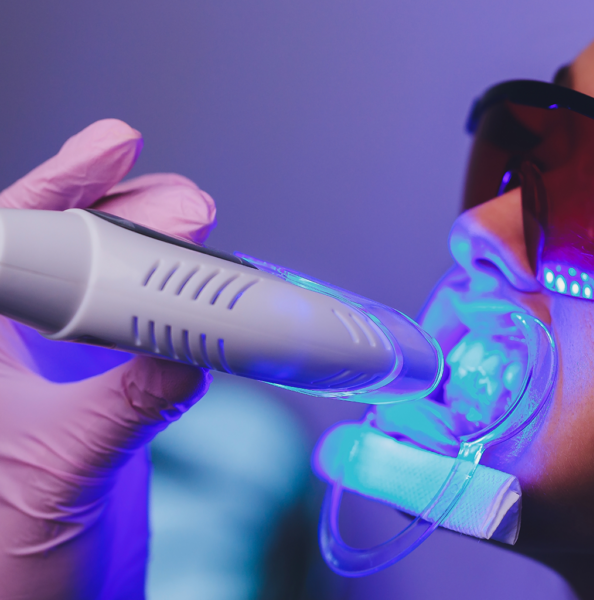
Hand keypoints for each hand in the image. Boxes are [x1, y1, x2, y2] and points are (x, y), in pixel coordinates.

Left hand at [0, 120, 215, 599]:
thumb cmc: (4, 568)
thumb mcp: (57, 473)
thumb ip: (122, 406)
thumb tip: (184, 350)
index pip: (4, 243)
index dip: (57, 185)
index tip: (114, 147)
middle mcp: (8, 351)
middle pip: (63, 251)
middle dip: (125, 216)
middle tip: (185, 206)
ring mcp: (53, 374)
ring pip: (104, 287)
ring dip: (157, 259)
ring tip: (202, 238)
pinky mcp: (98, 400)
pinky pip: (140, 335)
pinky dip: (177, 313)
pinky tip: (202, 299)